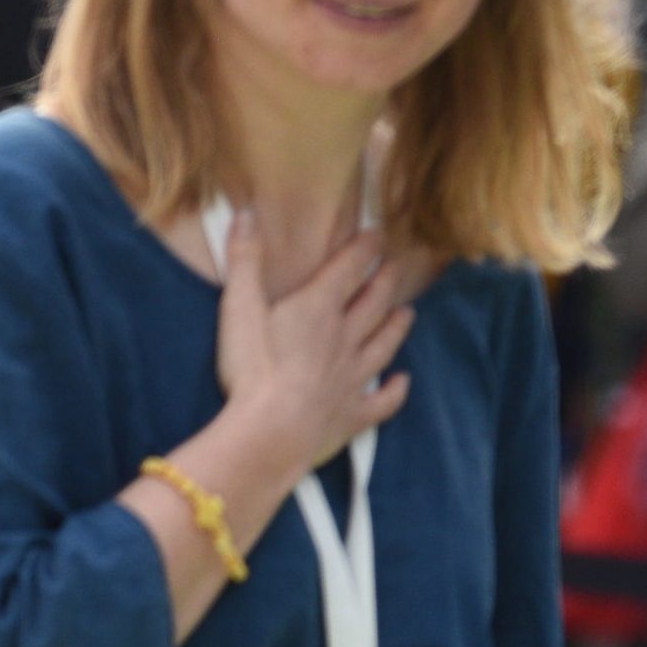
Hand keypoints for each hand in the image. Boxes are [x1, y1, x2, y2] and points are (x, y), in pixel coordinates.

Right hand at [214, 210, 419, 471]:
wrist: (271, 432)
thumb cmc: (252, 368)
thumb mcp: (238, 308)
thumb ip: (244, 262)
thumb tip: (247, 214)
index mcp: (319, 308)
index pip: (348, 268)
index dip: (364, 248)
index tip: (378, 234)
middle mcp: (345, 337)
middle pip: (373, 303)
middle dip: (385, 282)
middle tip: (395, 268)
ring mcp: (353, 377)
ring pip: (383, 345)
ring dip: (396, 328)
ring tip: (408, 313)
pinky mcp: (352, 414)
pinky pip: (382, 401)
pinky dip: (395, 391)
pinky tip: (403, 382)